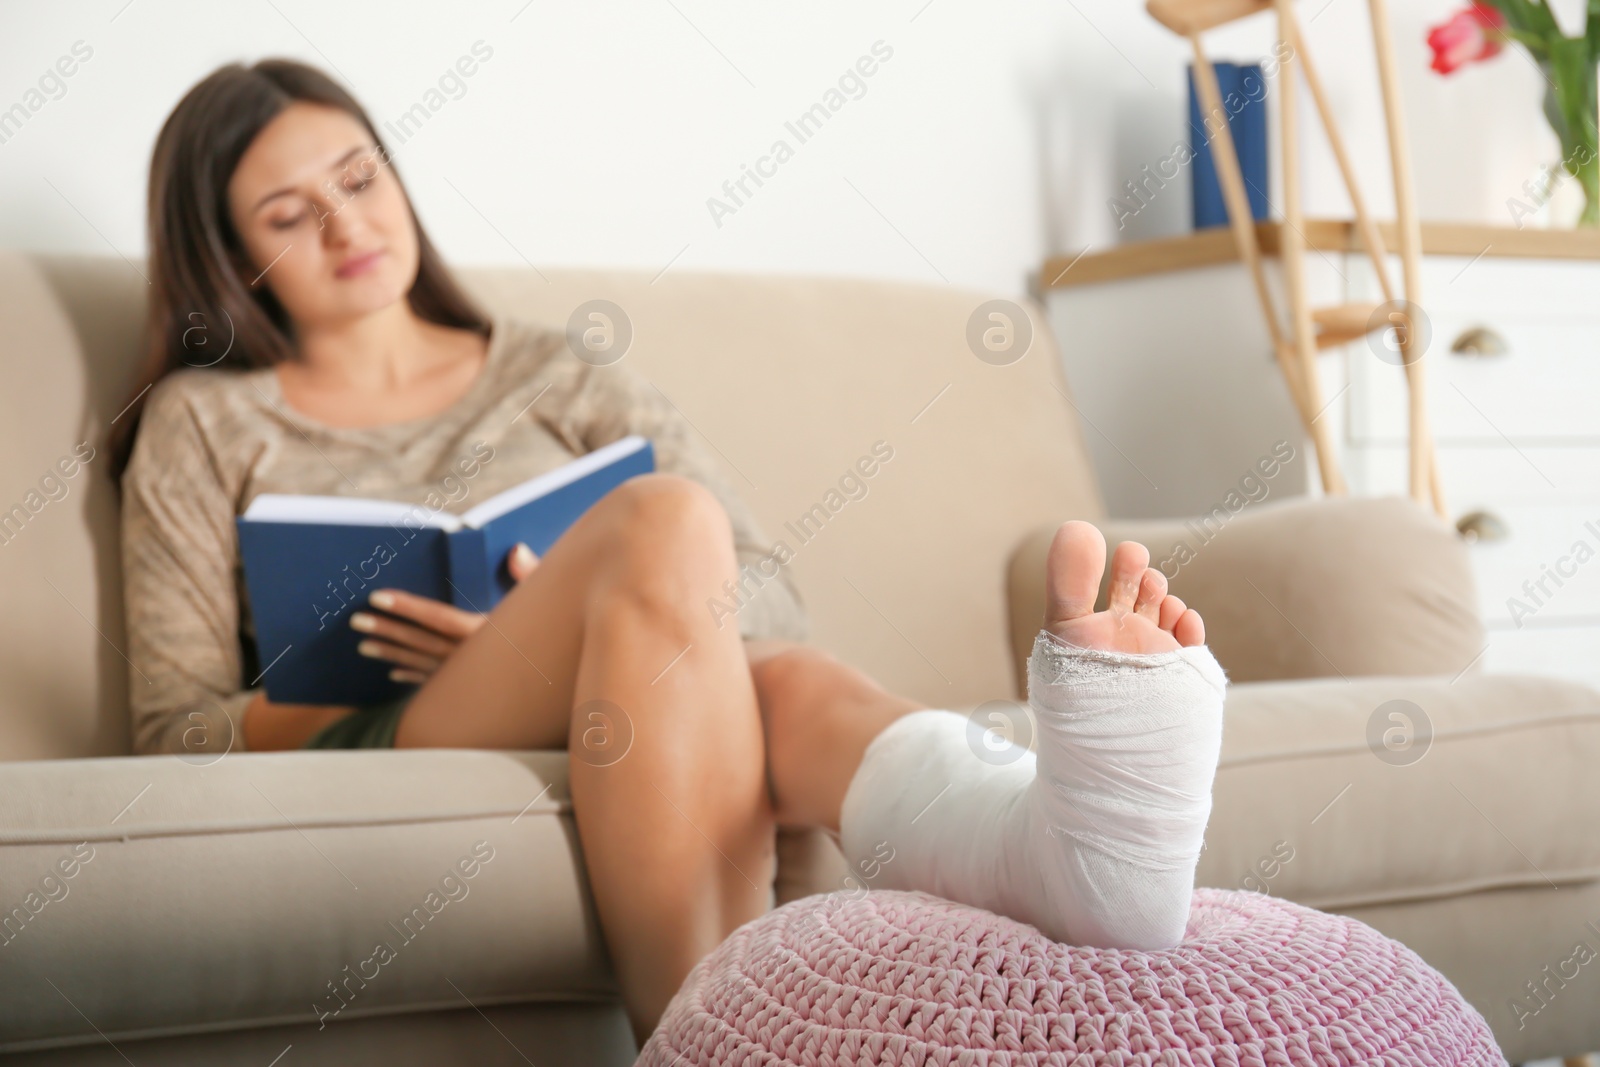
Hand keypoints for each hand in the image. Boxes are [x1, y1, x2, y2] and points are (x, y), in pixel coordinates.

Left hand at [350, 542, 538, 683]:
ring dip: (391, 653)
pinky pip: (432, 685)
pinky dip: (411, 676)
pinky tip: (392, 672)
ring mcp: (466, 678)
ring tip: (364, 645)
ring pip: (421, 663)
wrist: (560, 686)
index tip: (377, 598)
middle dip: (387, 630)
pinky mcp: (466, 693)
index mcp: (484, 633)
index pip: (437, 617)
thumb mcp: (546, 600)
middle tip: (356, 621)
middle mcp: (470, 658)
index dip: (406, 607)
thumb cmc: (554, 637)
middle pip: (420, 642)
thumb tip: (515, 549)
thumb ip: (529, 574)